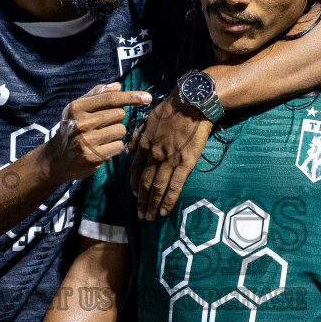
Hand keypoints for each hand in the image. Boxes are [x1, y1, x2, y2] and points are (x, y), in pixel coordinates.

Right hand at [43, 83, 150, 181]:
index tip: (147, 97)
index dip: (131, 96)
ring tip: (101, 137)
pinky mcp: (94, 156)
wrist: (57, 159)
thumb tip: (117, 86)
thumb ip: (96, 95)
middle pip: (119, 114)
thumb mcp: (77, 109)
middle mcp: (81, 123)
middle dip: (117, 118)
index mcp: (77, 107)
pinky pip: (119, 146)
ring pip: (121, 130)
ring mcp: (87, 141)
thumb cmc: (72, 129)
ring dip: (116, 133)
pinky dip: (115, 147)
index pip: (110, 98)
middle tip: (103, 125)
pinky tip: (103, 148)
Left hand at [129, 98, 211, 219]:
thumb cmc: (172, 109)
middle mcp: (154, 155)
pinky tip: (165, 210)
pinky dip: (168, 200)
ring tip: (151, 217)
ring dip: (153, 205)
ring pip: (157, 188)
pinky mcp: (185, 163)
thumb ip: (137, 135)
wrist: (192, 103)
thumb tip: (128, 149)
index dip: (134, 185)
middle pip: (144, 183)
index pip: (135, 170)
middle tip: (141, 215)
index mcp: (144, 144)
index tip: (134, 196)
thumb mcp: (148, 118)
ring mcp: (169, 160)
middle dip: (141, 201)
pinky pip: (175, 186)